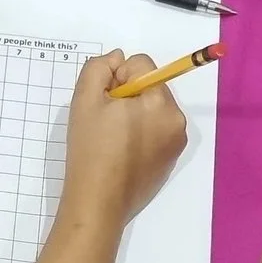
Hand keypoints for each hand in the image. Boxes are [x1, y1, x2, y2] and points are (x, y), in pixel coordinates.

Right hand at [61, 53, 186, 224]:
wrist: (99, 203)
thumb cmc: (91, 150)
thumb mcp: (84, 100)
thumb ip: (99, 68)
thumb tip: (117, 59)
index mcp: (160, 102)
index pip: (141, 65)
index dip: (116, 77)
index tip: (104, 102)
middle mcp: (176, 119)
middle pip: (150, 87)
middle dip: (127, 96)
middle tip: (105, 122)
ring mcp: (176, 142)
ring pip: (152, 109)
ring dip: (134, 115)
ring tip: (112, 139)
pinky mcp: (170, 160)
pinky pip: (156, 132)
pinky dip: (140, 135)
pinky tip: (121, 153)